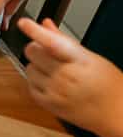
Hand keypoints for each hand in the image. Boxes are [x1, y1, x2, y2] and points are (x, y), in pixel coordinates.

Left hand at [20, 17, 122, 136]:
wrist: (115, 113)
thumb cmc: (108, 85)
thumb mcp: (91, 58)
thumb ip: (64, 41)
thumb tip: (46, 24)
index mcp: (80, 62)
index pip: (53, 43)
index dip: (36, 31)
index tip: (24, 22)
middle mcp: (65, 77)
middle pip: (33, 52)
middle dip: (37, 48)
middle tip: (50, 53)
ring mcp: (55, 91)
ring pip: (29, 67)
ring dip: (36, 66)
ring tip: (55, 71)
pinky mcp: (48, 104)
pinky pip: (29, 85)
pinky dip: (36, 81)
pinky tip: (51, 83)